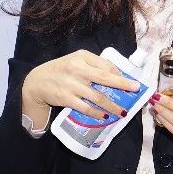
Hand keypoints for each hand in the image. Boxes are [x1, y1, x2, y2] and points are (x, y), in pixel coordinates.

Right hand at [21, 50, 140, 121]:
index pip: (106, 65)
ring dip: (112, 105)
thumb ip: (94, 66)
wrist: (36, 82)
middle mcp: (77, 69)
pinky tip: (104, 116)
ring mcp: (71, 84)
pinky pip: (85, 107)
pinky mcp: (65, 98)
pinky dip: (96, 113)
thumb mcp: (76, 61)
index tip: (130, 82)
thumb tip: (117, 76)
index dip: (120, 75)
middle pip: (105, 77)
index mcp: (82, 57)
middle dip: (123, 84)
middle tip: (135, 90)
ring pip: (97, 96)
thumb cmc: (62, 71)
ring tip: (122, 112)